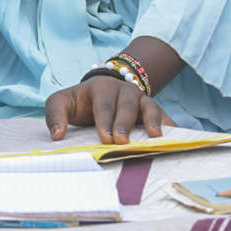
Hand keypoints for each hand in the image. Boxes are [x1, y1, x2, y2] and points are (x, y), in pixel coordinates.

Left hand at [45, 73, 174, 143]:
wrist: (102, 88)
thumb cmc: (80, 101)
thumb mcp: (62, 102)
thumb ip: (55, 115)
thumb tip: (57, 136)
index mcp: (100, 88)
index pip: (103, 105)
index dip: (104, 121)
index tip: (106, 139)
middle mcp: (123, 90)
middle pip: (126, 106)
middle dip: (124, 124)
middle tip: (122, 142)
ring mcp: (140, 97)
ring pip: (149, 106)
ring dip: (153, 121)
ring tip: (155, 136)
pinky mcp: (152, 108)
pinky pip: (164, 115)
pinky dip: (170, 125)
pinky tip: (176, 136)